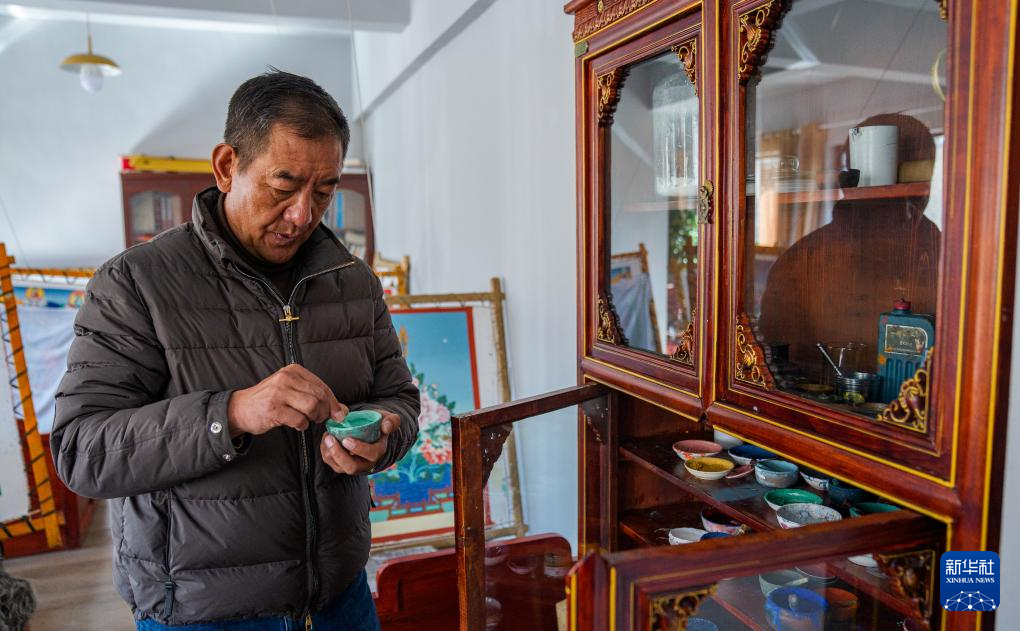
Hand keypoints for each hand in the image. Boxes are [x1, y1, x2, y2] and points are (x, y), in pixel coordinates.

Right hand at [227, 364, 346, 435]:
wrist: (241, 408)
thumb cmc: (270, 399)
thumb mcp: (291, 390)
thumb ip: (315, 396)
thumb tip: (342, 410)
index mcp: (293, 370)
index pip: (322, 386)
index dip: (334, 402)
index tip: (339, 413)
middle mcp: (286, 378)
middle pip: (319, 396)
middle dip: (326, 411)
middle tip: (322, 418)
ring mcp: (279, 393)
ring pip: (312, 406)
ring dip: (315, 417)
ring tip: (309, 420)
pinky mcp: (274, 409)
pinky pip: (299, 420)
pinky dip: (302, 425)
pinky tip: (298, 425)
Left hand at [320, 412, 399, 474]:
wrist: (370, 430)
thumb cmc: (378, 424)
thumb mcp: (388, 419)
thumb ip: (391, 421)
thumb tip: (385, 427)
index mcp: (378, 451)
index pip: (371, 455)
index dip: (358, 449)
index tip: (346, 439)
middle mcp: (366, 462)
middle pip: (352, 467)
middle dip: (339, 455)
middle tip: (330, 439)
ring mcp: (353, 465)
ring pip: (339, 467)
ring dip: (329, 453)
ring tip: (327, 436)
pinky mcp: (342, 465)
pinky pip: (332, 463)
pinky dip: (326, 452)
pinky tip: (326, 439)